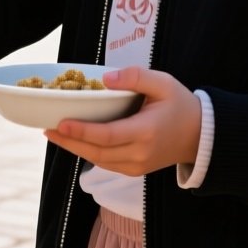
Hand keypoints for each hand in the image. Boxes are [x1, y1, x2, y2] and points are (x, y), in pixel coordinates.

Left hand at [42, 67, 201, 176]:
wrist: (200, 134)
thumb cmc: (180, 105)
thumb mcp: (163, 83)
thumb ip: (135, 77)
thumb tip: (107, 78)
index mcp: (146, 131)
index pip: (107, 135)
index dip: (82, 131)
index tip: (61, 122)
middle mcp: (140, 153)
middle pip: (97, 152)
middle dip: (70, 141)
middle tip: (47, 129)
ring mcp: (137, 166)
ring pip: (99, 160)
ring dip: (75, 148)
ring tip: (54, 134)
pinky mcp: (135, 170)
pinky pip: (106, 163)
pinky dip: (88, 153)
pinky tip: (75, 141)